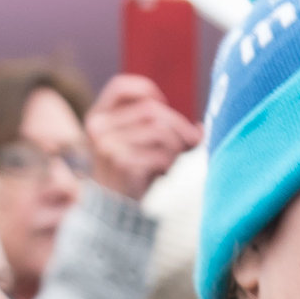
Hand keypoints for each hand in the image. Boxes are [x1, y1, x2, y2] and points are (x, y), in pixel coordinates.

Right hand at [83, 72, 198, 206]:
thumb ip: (167, 130)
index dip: (145, 89)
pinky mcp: (122, 164)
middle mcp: (99, 128)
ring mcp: (109, 145)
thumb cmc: (132, 172)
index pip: (119, 87)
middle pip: (151, 110)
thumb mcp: (142, 145)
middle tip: (191, 141)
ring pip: (160, 131)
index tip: (163, 103)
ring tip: (171, 161)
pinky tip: (162, 174)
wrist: (113, 210)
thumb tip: (201, 129)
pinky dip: (169, 164)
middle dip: (178, 125)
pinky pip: (161, 155)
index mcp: (98, 117)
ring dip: (176, 147)